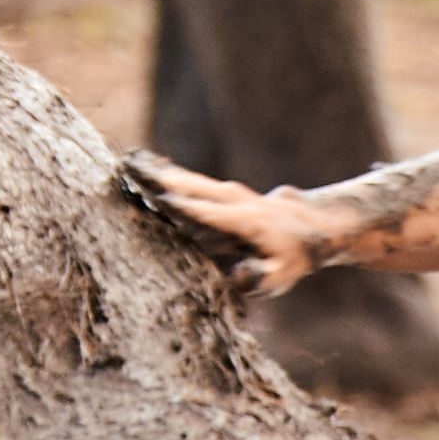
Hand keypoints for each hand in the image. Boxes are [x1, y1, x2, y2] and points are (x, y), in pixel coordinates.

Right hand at [119, 154, 359, 294]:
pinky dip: (168, 173)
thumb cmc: (290, 258)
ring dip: (158, 171)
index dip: (181, 205)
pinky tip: (146, 165)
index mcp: (244, 222)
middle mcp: (233, 201)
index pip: (206, 213)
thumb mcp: (280, 275)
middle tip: (128, 170)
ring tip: (129, 162)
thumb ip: (258, 278)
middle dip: (159, 179)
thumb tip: (238, 276)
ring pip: (188, 179)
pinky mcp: (223, 190)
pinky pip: (192, 180)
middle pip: (191, 187)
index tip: (155, 196)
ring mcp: (228, 192)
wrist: (310, 226)